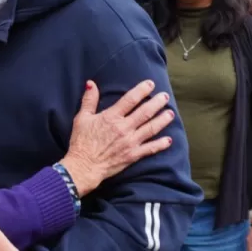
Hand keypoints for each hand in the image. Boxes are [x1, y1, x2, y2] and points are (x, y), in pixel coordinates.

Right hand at [59, 80, 175, 195]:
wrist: (84, 166)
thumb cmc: (81, 142)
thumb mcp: (82, 118)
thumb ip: (89, 100)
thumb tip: (91, 84)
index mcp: (112, 117)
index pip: (130, 99)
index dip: (142, 90)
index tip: (150, 84)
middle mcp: (124, 128)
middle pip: (145, 112)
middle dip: (157, 103)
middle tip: (165, 96)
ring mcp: (130, 142)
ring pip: (151, 128)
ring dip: (162, 120)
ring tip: (170, 113)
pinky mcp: (133, 155)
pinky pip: (150, 148)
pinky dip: (160, 144)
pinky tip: (169, 140)